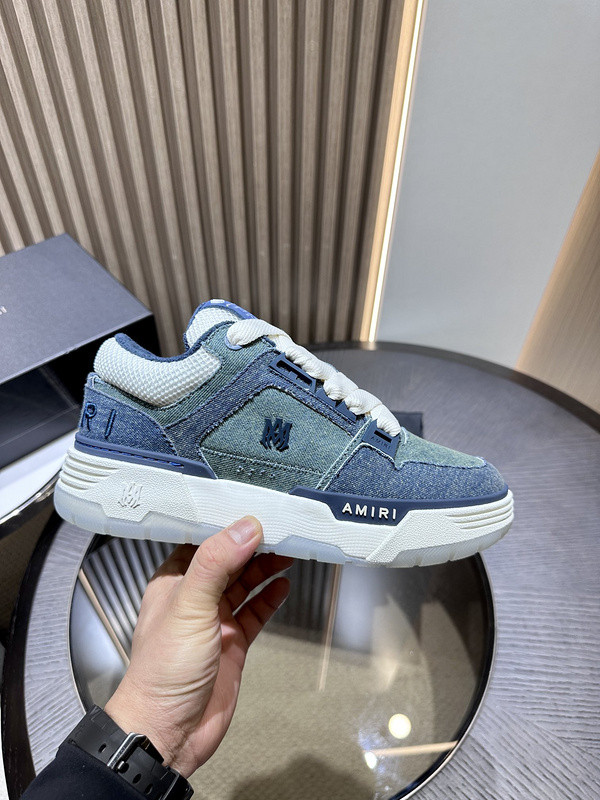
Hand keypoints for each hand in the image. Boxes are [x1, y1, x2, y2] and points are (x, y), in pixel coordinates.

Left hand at [104, 516, 291, 777]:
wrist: (169, 733)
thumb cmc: (163, 672)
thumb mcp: (189, 607)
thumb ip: (217, 564)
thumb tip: (245, 528)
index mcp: (173, 582)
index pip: (204, 542)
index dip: (228, 525)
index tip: (256, 511)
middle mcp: (193, 598)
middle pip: (229, 561)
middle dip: (253, 545)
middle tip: (282, 529)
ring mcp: (214, 621)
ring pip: (244, 585)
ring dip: (265, 569)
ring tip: (289, 552)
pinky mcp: (232, 643)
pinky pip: (255, 613)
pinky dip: (269, 599)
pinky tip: (283, 585)